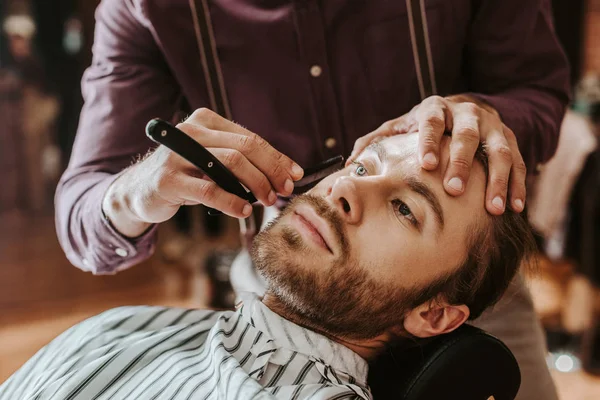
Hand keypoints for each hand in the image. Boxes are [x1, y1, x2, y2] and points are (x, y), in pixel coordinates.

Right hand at [103, 108, 303, 236]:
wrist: (140, 190)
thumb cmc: (186, 175)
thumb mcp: (212, 161)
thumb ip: (242, 161)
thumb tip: (287, 173)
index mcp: (205, 121)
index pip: (250, 138)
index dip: (276, 158)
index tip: (294, 175)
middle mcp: (190, 131)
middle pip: (244, 148)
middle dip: (271, 170)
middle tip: (284, 190)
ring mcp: (177, 154)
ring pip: (230, 164)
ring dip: (256, 184)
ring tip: (267, 200)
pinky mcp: (168, 179)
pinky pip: (209, 189)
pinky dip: (231, 201)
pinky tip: (243, 210)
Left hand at [348, 95, 525, 214]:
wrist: (462, 109)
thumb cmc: (423, 125)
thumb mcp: (400, 127)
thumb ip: (376, 141)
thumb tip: (350, 162)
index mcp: (436, 109)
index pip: (431, 122)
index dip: (428, 142)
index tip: (426, 166)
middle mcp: (468, 113)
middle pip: (467, 135)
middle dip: (462, 162)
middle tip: (455, 190)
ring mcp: (492, 126)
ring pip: (500, 150)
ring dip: (498, 180)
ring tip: (494, 208)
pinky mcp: (510, 139)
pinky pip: (520, 161)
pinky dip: (518, 184)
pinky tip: (515, 207)